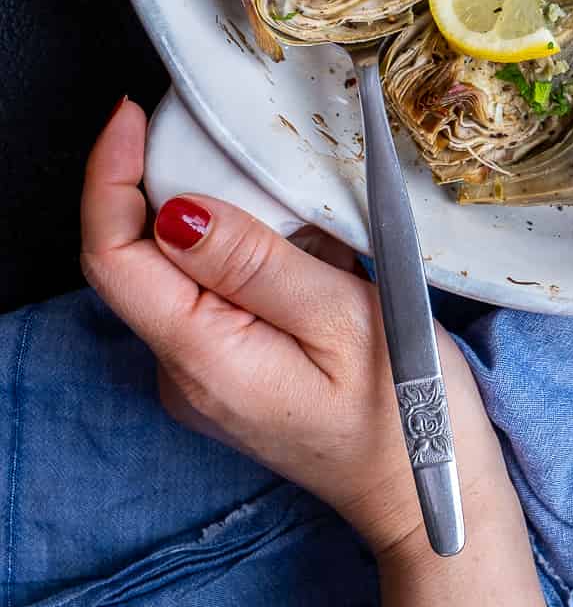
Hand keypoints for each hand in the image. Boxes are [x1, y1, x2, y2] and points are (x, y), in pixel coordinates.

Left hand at [79, 96, 507, 559]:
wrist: (427, 492)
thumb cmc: (403, 411)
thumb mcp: (342, 319)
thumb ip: (255, 262)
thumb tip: (176, 208)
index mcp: (202, 357)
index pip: (113, 255)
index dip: (110, 175)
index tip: (134, 114)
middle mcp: (184, 369)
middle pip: (139, 255)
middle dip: (166, 179)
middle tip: (224, 130)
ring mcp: (203, 373)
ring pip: (178, 269)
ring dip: (217, 213)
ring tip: (282, 183)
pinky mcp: (229, 368)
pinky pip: (212, 290)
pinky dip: (243, 246)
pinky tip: (300, 236)